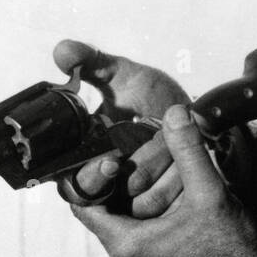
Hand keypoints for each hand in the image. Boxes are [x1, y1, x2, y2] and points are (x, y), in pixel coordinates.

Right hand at [52, 39, 189, 216]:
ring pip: (144, 200)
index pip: (75, 185)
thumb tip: (62, 50)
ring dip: (163, 166)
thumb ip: (92, 64)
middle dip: (138, 168)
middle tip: (153, 148)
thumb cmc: (150, 96)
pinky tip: (187, 159)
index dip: (92, 178)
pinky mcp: (164, 206)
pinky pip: (170, 203)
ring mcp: (136, 199)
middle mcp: (108, 184)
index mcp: (85, 158)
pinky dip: (181, 178)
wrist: (193, 115)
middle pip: (113, 197)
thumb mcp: (122, 75)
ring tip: (174, 141)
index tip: (111, 162)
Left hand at [69, 104, 256, 256]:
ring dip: (139, 198)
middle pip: (105, 211)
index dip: (93, 175)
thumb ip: (189, 151)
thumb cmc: (229, 253)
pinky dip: (150, 215)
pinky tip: (176, 202)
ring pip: (124, 223)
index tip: (115, 156)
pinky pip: (139, 237)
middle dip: (122, 182)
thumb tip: (175, 113)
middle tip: (143, 160)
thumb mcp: (209, 194)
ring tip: (163, 178)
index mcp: (126, 244)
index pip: (83, 204)